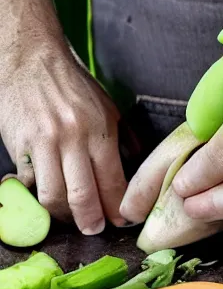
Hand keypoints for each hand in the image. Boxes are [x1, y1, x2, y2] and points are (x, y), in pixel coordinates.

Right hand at [0, 42, 127, 234]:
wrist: (30, 58)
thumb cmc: (73, 85)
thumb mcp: (108, 107)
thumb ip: (124, 138)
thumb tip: (137, 163)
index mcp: (99, 131)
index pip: (112, 182)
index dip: (117, 207)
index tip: (122, 220)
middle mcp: (72, 140)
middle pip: (82, 195)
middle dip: (92, 221)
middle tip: (96, 230)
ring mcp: (43, 144)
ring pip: (53, 196)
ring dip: (64, 216)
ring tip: (73, 219)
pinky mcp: (19, 146)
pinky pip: (30, 183)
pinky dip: (39, 196)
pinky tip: (50, 200)